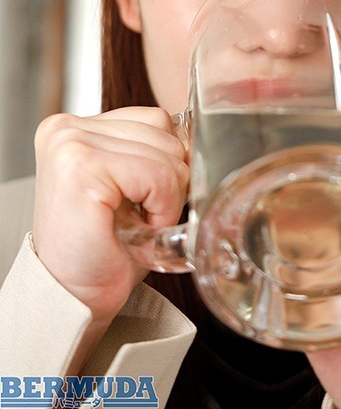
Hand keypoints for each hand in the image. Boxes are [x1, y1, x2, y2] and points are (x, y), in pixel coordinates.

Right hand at [32, 107, 188, 324]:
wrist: (76, 298)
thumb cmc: (105, 246)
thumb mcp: (132, 184)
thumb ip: (153, 150)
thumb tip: (197, 136)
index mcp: (75, 126)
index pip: (155, 119)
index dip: (166, 161)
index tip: (143, 197)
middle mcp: (68, 129)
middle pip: (164, 130)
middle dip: (169, 178)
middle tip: (141, 214)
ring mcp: (72, 144)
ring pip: (167, 152)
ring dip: (167, 195)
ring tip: (137, 221)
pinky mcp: (83, 168)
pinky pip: (159, 175)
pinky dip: (163, 206)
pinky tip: (140, 226)